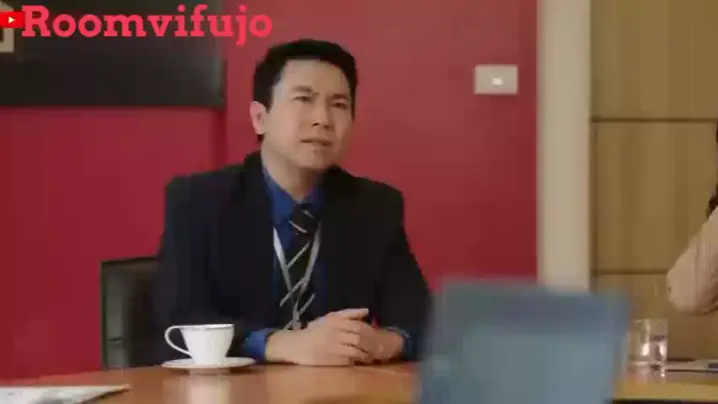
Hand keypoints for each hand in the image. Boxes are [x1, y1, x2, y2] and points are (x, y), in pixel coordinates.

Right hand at [265, 308, 400, 365]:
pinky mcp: (331, 361)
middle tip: (376, 348)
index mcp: (335, 322)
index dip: (369, 332)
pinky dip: (356, 361)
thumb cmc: (315, 331)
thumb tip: (367, 310)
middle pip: (359, 339)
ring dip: (365, 355)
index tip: (375, 336)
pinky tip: (359, 361)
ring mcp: (333, 348)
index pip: (358, 326)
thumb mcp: (330, 318)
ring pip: (356, 351)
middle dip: (369, 344)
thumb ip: (349, 314)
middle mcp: (335, 334)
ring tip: (369, 356)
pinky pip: (349, 361)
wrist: (297, 345)